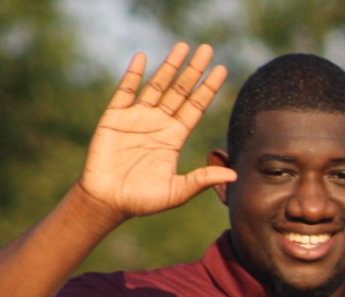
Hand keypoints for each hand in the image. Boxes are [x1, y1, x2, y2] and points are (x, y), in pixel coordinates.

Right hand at [78, 42, 235, 221]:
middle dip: (194, 71)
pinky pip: (126, 91)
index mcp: (174, 138)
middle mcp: (158, 123)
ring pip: (157, 85)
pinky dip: (134, 74)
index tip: (222, 70)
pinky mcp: (116, 117)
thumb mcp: (178, 191)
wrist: (110, 201)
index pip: (195, 107)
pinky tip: (143, 58)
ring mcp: (137, 118)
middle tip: (207, 49)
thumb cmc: (143, 200)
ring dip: (170, 66)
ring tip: (183, 47)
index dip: (208, 89)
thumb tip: (234, 176)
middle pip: (180, 91)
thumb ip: (202, 180)